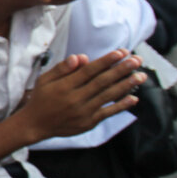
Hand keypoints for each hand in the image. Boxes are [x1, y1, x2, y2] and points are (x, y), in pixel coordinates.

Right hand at [14, 49, 144, 140]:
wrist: (35, 125)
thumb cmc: (41, 98)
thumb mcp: (45, 79)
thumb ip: (63, 68)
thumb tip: (81, 57)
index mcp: (65, 86)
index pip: (90, 70)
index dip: (107, 61)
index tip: (121, 52)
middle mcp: (76, 99)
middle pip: (102, 82)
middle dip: (122, 70)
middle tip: (137, 60)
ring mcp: (84, 112)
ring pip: (108, 96)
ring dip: (126, 85)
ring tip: (141, 76)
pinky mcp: (89, 122)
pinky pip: (108, 113)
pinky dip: (121, 106)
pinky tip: (133, 98)